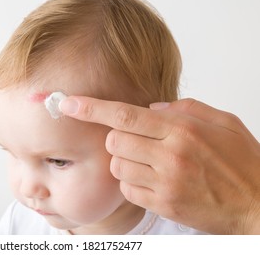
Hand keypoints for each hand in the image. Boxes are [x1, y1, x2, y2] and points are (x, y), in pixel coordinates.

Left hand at [60, 97, 259, 233]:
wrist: (258, 204)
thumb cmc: (242, 163)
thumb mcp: (223, 123)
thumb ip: (184, 109)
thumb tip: (151, 109)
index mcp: (182, 129)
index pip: (124, 115)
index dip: (91, 108)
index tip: (68, 103)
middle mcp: (170, 154)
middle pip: (114, 141)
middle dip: (117, 139)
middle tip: (137, 141)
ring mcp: (165, 182)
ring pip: (118, 166)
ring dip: (126, 161)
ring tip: (150, 162)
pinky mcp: (163, 204)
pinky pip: (127, 189)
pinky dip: (133, 182)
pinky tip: (153, 180)